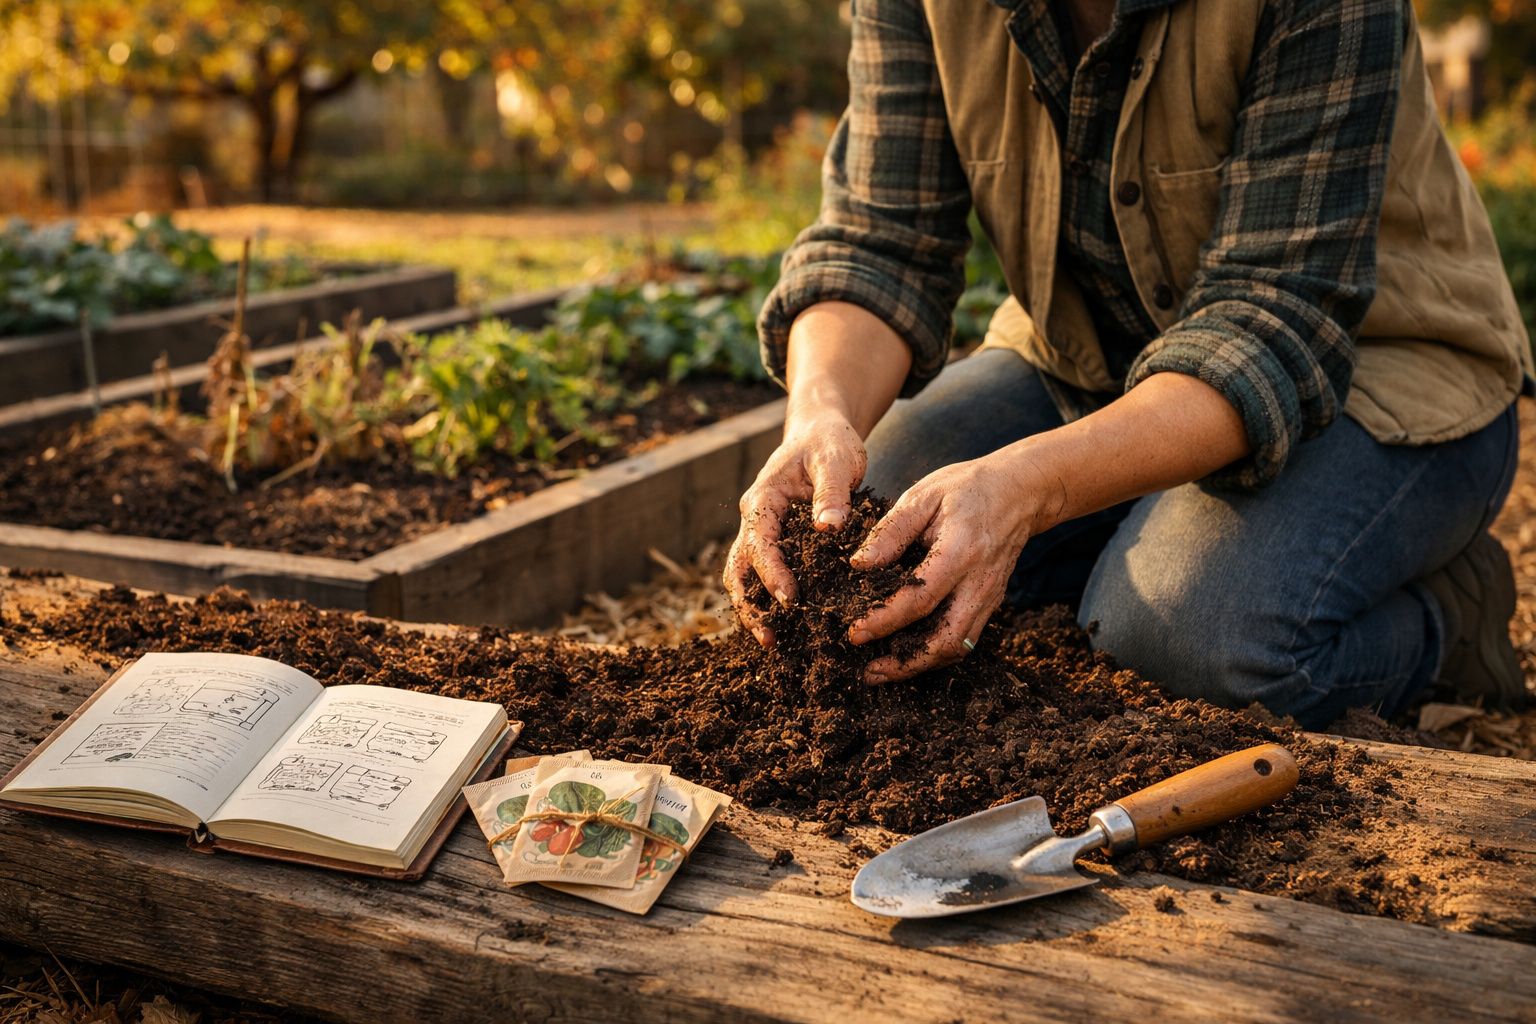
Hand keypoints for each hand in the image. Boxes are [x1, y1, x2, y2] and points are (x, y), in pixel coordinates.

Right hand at [724, 408, 867, 647]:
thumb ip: (832, 494)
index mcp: (762, 499)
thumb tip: (829, 528)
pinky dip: (769, 599)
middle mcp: (754, 519)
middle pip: (738, 569)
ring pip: (743, 576)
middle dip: (750, 605)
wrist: (820, 432)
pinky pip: (763, 574)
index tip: (790, 600)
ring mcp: (761, 532)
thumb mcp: (836, 461)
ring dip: (753, 608)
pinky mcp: (774, 542)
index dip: (771, 573)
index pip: (758, 543)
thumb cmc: (829, 443)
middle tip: (770, 637)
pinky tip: (790, 625)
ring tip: (774, 640)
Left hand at [848, 454, 1055, 682]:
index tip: (855, 633)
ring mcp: (989, 596)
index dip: (884, 621)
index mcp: (961, 552)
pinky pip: (964, 638)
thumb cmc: (967, 488)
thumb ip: (891, 531)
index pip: (920, 599)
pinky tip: (909, 652)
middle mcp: (979, 582)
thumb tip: (859, 565)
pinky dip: (935, 652)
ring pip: (957, 647)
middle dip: (905, 663)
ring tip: (883, 670)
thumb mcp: (923, 495)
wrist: (1019, 491)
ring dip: (920, 665)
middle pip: (945, 641)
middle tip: (869, 671)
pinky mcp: (991, 602)